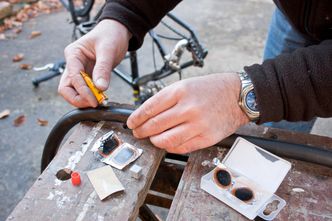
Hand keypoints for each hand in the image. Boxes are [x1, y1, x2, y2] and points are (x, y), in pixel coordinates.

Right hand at [58, 19, 130, 106]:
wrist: (117, 32)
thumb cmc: (111, 35)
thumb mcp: (108, 50)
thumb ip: (103, 69)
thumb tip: (100, 88)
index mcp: (73, 54)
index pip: (73, 77)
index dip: (82, 92)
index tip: (94, 101)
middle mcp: (73, 63)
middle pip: (66, 88)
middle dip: (78, 98)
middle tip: (94, 103)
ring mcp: (79, 71)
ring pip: (73, 91)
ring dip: (84, 99)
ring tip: (99, 101)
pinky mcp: (87, 76)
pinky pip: (85, 90)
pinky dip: (91, 96)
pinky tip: (101, 97)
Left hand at [127, 73, 249, 153]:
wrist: (239, 96)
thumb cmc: (212, 89)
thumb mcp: (186, 85)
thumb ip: (166, 99)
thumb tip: (147, 114)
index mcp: (180, 91)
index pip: (149, 108)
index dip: (136, 118)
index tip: (131, 123)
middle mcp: (188, 108)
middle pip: (154, 126)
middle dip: (141, 131)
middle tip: (138, 133)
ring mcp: (198, 124)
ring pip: (165, 140)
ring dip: (154, 141)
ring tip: (152, 139)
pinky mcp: (206, 138)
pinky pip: (181, 148)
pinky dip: (170, 147)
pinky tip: (168, 143)